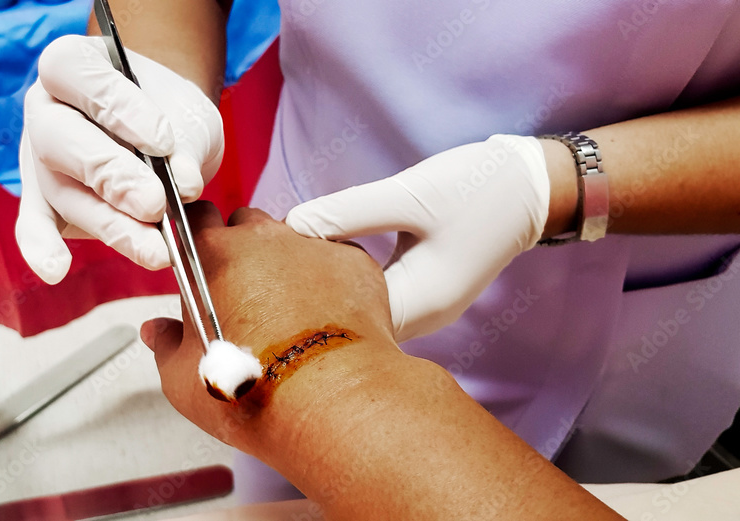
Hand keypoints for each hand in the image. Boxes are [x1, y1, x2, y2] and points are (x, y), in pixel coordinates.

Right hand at [16, 35, 224, 282]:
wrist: (165, 131)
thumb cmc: (169, 112)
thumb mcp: (189, 114)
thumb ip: (186, 143)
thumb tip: (184, 184)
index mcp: (72, 66)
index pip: (75, 73)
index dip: (116, 107)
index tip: (163, 141)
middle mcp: (45, 109)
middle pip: (58, 137)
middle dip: (110, 174)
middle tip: (155, 203)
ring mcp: (39, 159)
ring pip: (62, 191)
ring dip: (110, 224)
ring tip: (155, 249)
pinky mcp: (43, 202)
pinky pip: (34, 225)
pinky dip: (41, 248)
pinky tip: (54, 270)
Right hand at [139, 203, 396, 453]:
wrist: (328, 402)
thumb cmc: (253, 392)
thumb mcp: (182, 379)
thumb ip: (166, 344)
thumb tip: (158, 332)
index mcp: (211, 254)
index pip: (195, 216)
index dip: (197, 237)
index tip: (201, 263)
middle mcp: (262, 238)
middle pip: (246, 224)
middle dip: (243, 250)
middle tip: (246, 297)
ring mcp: (310, 245)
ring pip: (293, 240)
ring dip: (288, 265)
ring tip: (291, 313)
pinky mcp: (353, 262)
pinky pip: (336, 261)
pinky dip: (330, 282)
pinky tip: (327, 319)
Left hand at [285, 135, 550, 341]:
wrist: (534, 185)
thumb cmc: (478, 188)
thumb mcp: (408, 195)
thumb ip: (348, 212)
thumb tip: (292, 225)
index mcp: (421, 302)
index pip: (347, 316)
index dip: (307, 293)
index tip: (274, 265)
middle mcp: (423, 315)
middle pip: (353, 319)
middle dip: (314, 292)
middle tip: (274, 262)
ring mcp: (425, 305)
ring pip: (363, 306)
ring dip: (332, 284)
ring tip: (296, 256)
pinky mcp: (423, 288)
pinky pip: (376, 292)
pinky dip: (351, 276)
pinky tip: (328, 252)